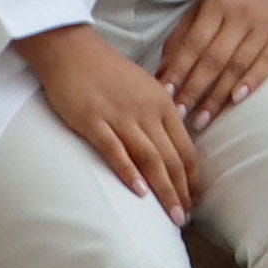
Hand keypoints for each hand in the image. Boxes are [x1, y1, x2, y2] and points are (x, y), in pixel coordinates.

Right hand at [24, 22, 195, 215]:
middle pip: (172, 158)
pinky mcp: (93, 121)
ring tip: (171, 215)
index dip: (193, 177)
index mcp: (163, 103)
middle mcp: (147, 111)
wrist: (71, 49)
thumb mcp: (145, 87)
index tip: (196, 199)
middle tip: (186, 218)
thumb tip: (173, 141)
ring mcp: (120, 116)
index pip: (186, 147)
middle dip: (182, 191)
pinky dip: (128, 172)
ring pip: (150, 159)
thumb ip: (160, 113)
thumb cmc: (107, 70)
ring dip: (163, 190)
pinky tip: (138, 193)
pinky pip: (115, 150)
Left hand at [158, 0, 267, 122]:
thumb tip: (162, 72)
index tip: (165, 93)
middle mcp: (241, 16)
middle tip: (179, 115)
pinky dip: (252, 82)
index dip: (179, 69)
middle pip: (214, 58)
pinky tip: (236, 100)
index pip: (194, 42)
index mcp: (217, 5)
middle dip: (194, 89)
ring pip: (238, 65)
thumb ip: (182, 36)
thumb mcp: (205, 6)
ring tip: (202, 120)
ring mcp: (265, 27)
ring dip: (218, 96)